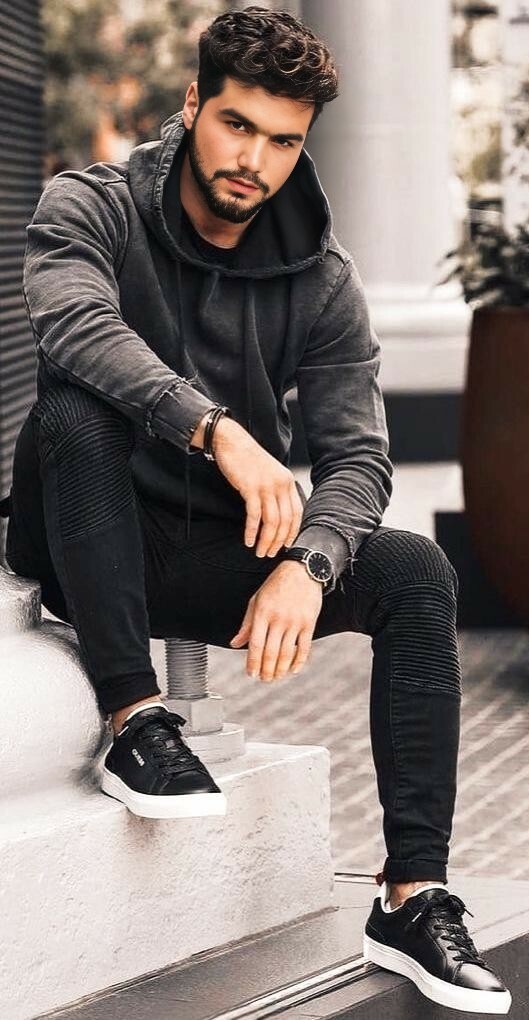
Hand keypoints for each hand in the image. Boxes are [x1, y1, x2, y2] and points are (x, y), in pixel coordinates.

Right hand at [211, 417, 303, 555]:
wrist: (232, 442)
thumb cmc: (248, 460)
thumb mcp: (270, 474)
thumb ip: (277, 491)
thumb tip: (278, 514)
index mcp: (288, 481)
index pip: (297, 513)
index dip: (293, 532)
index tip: (287, 545)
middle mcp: (281, 484)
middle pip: (285, 521)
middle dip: (278, 541)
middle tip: (270, 554)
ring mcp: (267, 486)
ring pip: (271, 521)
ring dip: (266, 540)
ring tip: (259, 552)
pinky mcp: (250, 488)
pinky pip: (254, 516)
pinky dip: (251, 531)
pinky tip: (248, 541)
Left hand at [229, 561, 322, 680]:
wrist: (301, 571)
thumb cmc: (275, 585)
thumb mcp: (256, 601)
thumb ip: (246, 624)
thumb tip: (235, 644)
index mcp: (262, 613)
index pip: (255, 644)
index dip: (252, 662)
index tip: (251, 674)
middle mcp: (278, 619)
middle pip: (271, 652)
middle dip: (266, 670)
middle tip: (264, 679)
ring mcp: (295, 621)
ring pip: (287, 653)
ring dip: (280, 669)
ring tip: (276, 677)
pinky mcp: (309, 623)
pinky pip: (304, 647)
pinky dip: (299, 661)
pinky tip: (293, 670)